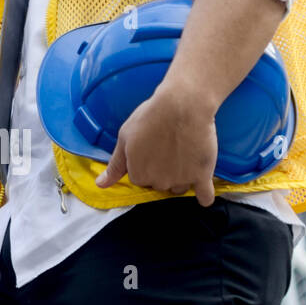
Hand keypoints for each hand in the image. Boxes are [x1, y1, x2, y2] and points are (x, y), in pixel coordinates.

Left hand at [95, 81, 217, 204]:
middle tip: (165, 149)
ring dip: (179, 179)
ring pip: (178, 188)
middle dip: (160, 172)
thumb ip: (115, 166)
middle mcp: (159, 182)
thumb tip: (100, 185)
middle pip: (158, 184)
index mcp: (138, 174)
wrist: (181, 107)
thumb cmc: (149, 118)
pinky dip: (204, 196)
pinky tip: (202, 190)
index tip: (149, 150)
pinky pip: (205, 197)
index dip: (143, 165)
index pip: (139, 180)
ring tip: (181, 155)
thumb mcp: (124, 138)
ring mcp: (182, 180)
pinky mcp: (203, 176)